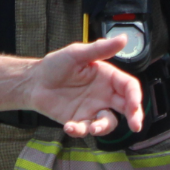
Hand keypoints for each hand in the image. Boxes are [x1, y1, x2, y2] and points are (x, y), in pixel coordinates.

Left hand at [25, 36, 144, 137]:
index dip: (135, 96)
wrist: (34, 82)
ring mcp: (92, 108)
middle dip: (134, 117)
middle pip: (127, 107)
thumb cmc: (55, 65)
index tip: (134, 106)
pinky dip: (80, 130)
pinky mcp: (79, 120)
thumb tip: (123, 39)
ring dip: (104, 127)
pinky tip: (69, 126)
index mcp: (106, 77)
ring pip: (108, 122)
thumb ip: (100, 49)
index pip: (128, 86)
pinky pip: (86, 129)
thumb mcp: (76, 54)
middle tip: (135, 126)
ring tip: (92, 127)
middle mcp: (103, 94)